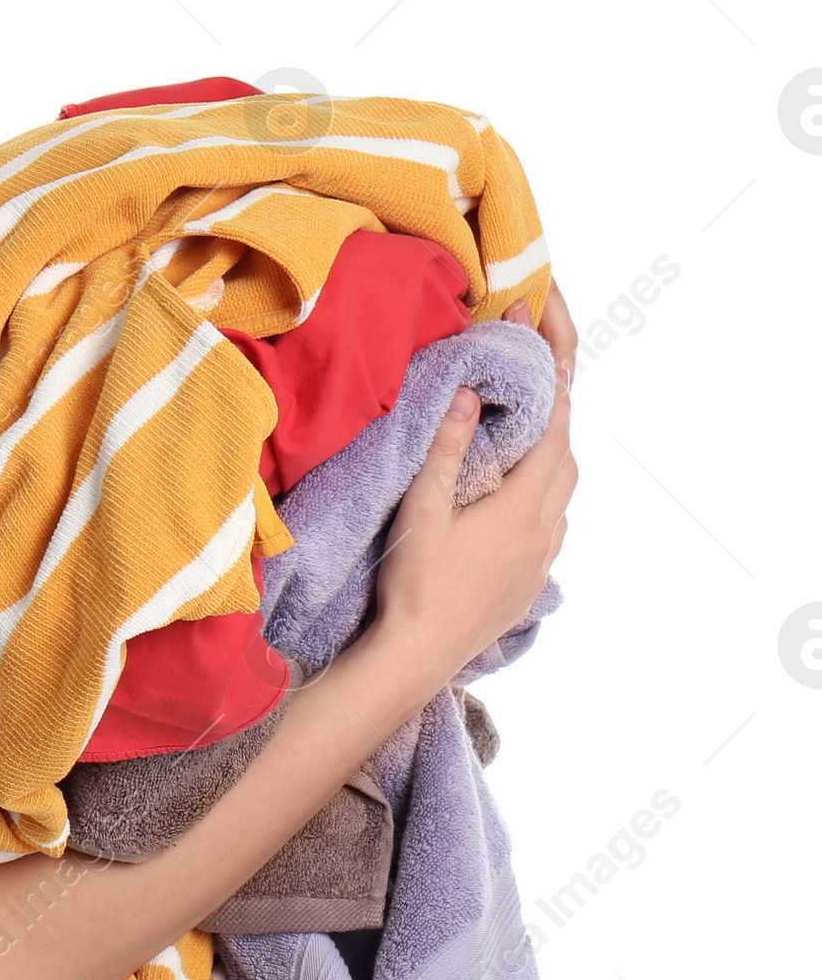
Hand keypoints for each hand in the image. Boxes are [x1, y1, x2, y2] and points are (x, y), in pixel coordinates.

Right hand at [369, 276, 578, 685]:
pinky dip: (538, 489)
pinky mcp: (531, 579)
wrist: (417, 658)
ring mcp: (542, 557)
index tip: (542, 321)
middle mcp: (546, 527)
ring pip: (560, 488)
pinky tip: (509, 492)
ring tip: (517, 424)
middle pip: (565, 451)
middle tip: (530, 367)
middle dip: (554, 403)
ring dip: (547, 450)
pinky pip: (549, 519)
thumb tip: (472, 394)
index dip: (552, 366)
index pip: (556, 420)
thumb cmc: (415, 583)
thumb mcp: (423, 508)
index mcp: (525, 503)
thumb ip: (448, 448)